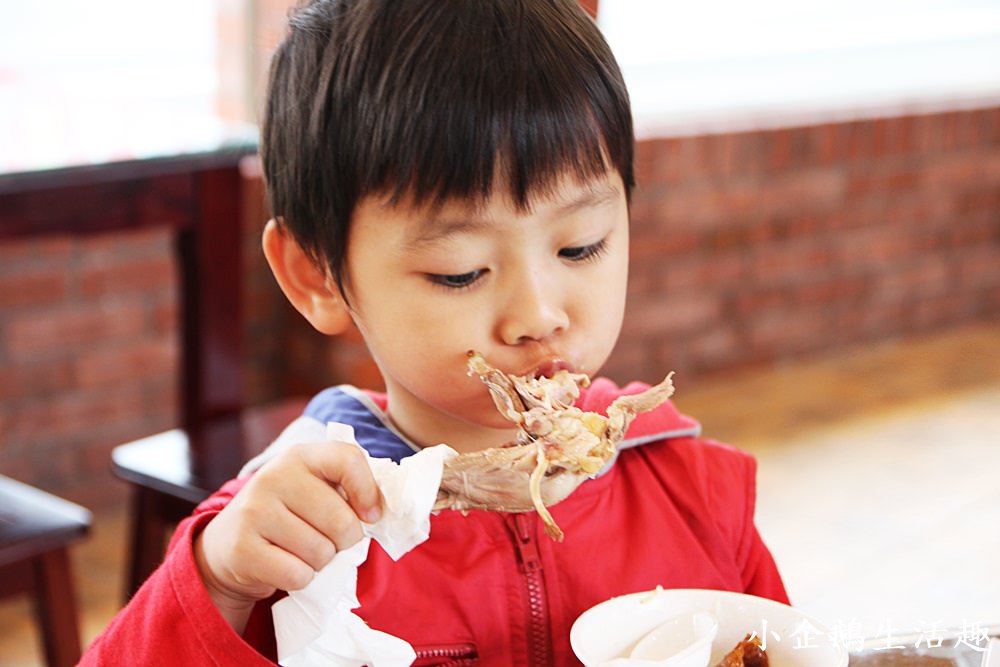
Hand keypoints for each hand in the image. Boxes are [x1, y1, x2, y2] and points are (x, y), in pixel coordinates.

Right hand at [193, 440, 382, 631]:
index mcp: (300, 456)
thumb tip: (379, 511)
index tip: (371, 515)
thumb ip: (347, 488)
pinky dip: (301, 579)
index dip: (369, 491)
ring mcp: (254, 511)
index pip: (348, 459)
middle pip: (341, 520)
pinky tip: (286, 565)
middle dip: (346, 540)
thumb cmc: (289, 515)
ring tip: (303, 551)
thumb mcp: (313, 488)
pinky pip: (298, 575)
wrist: (228, 546)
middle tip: (330, 540)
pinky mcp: (243, 549)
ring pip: (321, 552)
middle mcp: (274, 477)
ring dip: (321, 561)